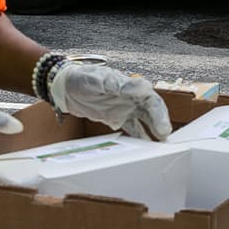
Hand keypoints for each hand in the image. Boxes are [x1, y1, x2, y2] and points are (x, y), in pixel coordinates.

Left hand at [49, 64, 171, 139]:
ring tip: (159, 148)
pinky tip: (144, 148)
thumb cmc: (83, 79)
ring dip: (152, 133)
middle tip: (164, 141)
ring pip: (144, 122)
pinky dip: (139, 138)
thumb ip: (121, 85)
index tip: (162, 129)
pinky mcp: (116, 118)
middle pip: (152, 112)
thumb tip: (143, 87)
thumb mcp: (101, 81)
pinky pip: (131, 129)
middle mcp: (131, 97)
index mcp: (130, 86)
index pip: (151, 100)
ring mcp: (124, 108)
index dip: (159, 114)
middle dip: (160, 125)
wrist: (64, 87)